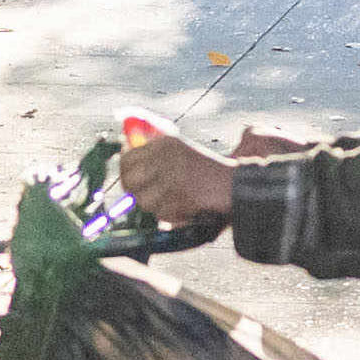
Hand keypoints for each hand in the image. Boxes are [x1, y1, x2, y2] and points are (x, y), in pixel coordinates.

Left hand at [110, 130, 236, 233]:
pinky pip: (161, 214)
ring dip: (155, 206)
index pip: (128, 157)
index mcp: (165, 144)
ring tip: (172, 200)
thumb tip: (125, 153)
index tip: (130, 177)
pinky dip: (170, 215)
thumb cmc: (207, 170)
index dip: (125, 171)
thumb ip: (153, 153)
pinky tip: (184, 207)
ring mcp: (171, 179)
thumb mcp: (180, 152)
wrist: (234, 184)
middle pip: (129, 180)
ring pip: (143, 201)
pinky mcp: (178, 198)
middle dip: (134, 192)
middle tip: (144, 195)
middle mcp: (165, 159)